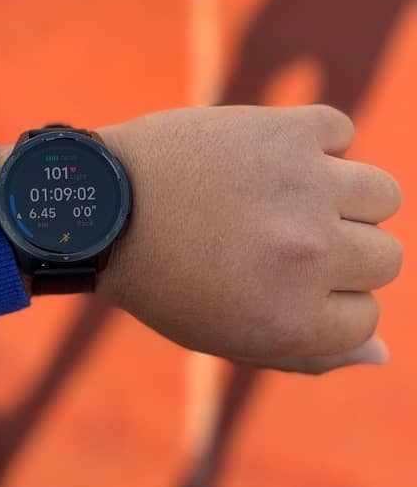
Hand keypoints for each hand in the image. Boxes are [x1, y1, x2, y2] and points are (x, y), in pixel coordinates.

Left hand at [97, 105, 402, 373]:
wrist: (101, 206)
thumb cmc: (164, 279)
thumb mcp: (227, 338)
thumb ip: (309, 355)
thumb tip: (383, 352)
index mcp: (294, 320)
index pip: (367, 318)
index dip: (326, 301)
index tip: (282, 282)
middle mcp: (310, 256)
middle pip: (385, 258)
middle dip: (340, 255)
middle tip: (284, 239)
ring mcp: (305, 188)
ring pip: (381, 194)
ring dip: (342, 197)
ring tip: (289, 196)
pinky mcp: (289, 131)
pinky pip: (340, 131)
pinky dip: (313, 142)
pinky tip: (270, 158)